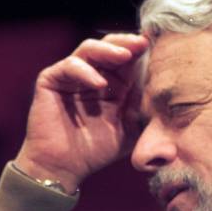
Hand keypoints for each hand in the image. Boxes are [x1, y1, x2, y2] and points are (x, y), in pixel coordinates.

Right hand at [14, 33, 148, 191]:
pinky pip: (69, 66)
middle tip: (142, 43)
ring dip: (108, 50)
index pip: (128, 59)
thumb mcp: (130, 129)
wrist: (64, 168)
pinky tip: (100, 83)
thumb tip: (160, 87)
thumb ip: (142, 108)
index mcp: (113, 84)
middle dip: (127, 43)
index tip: (157, 45)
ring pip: (89, 49)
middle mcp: (92, 74)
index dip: (140, 51)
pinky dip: (85, 71)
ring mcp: (72, 76)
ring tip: (125, 56)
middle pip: (110, 47)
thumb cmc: (96, 151)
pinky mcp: (51, 80)